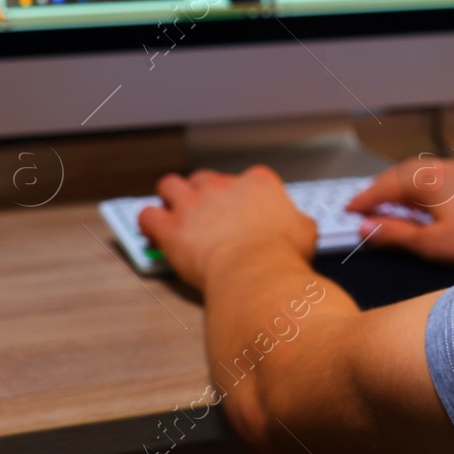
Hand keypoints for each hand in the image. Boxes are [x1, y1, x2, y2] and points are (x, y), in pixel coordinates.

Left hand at [138, 165, 316, 289]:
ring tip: (172, 212)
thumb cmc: (281, 255)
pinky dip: (148, 223)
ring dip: (170, 197)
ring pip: (170, 185)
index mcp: (258, 183)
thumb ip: (296, 222)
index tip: (242, 211)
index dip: (243, 196)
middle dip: (204, 194)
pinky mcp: (171, 227)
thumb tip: (298, 226)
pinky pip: (147, 215)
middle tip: (206, 214)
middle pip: (205, 179)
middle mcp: (223, 186)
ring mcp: (194, 204)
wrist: (258, 274)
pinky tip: (152, 232)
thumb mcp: (305, 232)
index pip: (248, 178)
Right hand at [346, 156, 453, 266]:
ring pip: (428, 174)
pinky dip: (430, 190)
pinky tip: (433, 207)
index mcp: (431, 180)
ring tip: (396, 209)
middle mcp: (450, 168)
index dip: (365, 198)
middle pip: (405, 174)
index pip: (386, 184)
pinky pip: (447, 178)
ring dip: (407, 189)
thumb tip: (366, 228)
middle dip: (384, 190)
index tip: (351, 210)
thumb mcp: (433, 245)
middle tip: (368, 208)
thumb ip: (396, 234)